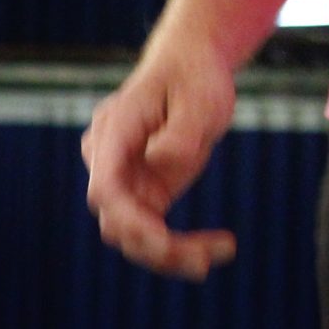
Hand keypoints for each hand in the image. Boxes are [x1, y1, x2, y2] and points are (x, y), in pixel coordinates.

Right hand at [81, 43, 240, 279]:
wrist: (189, 66)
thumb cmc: (194, 77)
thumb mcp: (200, 98)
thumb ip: (181, 132)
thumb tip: (162, 160)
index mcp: (113, 134)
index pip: (105, 189)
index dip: (127, 219)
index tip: (161, 241)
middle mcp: (108, 163)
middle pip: (116, 222)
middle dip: (155, 248)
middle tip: (205, 262)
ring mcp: (124, 182)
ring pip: (132, 235)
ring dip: (171, 254)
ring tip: (223, 252)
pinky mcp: (143, 194)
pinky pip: (153, 231)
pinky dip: (182, 244)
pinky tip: (220, 246)